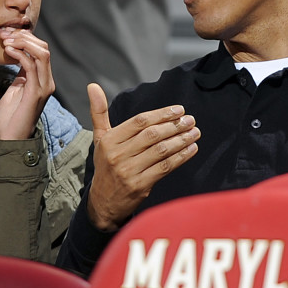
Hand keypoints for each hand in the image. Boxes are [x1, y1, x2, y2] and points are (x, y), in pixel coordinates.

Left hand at [0, 27, 54, 140]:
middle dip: (24, 37)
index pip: (41, 50)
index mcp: (43, 80)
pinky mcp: (35, 93)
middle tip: (5, 35)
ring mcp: (43, 87)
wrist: (9, 139)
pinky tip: (7, 51)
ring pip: (41, 53)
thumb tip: (18, 57)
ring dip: (22, 43)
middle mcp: (47, 82)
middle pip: (43, 48)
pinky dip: (19, 54)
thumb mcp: (16, 89)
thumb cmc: (10, 117)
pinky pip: (31, 66)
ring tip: (5, 41)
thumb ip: (21, 74)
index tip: (7, 35)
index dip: (25, 38)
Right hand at [85, 82, 198, 230]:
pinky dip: (181, 157)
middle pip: (152, 135)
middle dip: (175, 126)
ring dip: (181, 140)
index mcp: (109, 140)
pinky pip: (165, 167)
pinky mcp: (140, 185)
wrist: (103, 202)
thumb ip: (99, 112)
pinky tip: (191, 149)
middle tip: (190, 120)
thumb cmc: (106, 165)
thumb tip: (92, 85)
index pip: (139, 122)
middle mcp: (117, 155)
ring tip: (195, 132)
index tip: (179, 110)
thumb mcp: (99, 139)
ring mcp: (128, 171)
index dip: (161, 114)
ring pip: (160, 150)